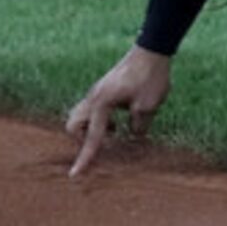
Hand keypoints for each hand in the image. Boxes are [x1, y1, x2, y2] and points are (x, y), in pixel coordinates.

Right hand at [64, 44, 172, 176]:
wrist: (152, 50)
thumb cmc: (150, 77)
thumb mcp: (147, 106)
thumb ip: (137, 127)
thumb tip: (132, 138)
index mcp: (102, 103)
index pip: (93, 137)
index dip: (86, 158)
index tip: (74, 175)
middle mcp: (93, 97)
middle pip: (74, 126)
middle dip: (84, 139)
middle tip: (106, 142)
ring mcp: (96, 92)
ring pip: (81, 117)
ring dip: (92, 129)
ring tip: (115, 129)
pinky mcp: (103, 90)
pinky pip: (92, 110)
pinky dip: (100, 120)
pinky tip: (119, 119)